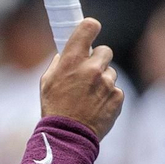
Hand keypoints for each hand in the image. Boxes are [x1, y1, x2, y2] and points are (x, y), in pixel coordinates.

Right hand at [39, 18, 123, 139]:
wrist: (68, 136)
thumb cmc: (54, 109)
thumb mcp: (47, 82)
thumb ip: (58, 64)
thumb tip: (64, 55)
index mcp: (72, 60)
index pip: (89, 27)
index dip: (91, 28)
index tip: (91, 30)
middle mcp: (92, 68)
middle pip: (105, 50)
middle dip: (98, 60)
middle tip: (89, 73)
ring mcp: (107, 83)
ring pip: (111, 73)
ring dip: (103, 81)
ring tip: (90, 97)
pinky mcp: (117, 97)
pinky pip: (116, 90)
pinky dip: (109, 97)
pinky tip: (97, 107)